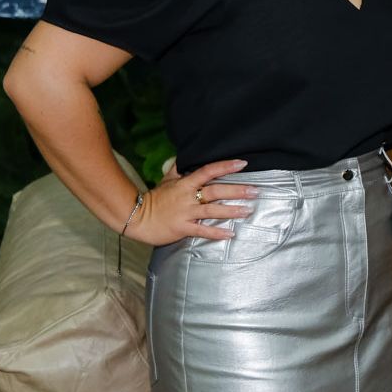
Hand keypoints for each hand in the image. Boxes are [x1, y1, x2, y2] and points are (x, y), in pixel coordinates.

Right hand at [126, 158, 257, 245]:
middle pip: (216, 191)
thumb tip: (185, 157)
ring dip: (231, 210)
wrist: (136, 217)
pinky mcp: (183, 228)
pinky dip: (216, 233)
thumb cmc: (154, 199)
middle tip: (255, 191)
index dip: (225, 166)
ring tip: (248, 210)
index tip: (243, 164)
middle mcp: (188, 197)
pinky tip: (230, 234)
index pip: (208, 171)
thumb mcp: (167, 180)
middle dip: (237, 190)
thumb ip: (179, 169)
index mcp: (185, 183)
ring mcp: (186, 213)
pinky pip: (202, 231)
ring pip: (212, 210)